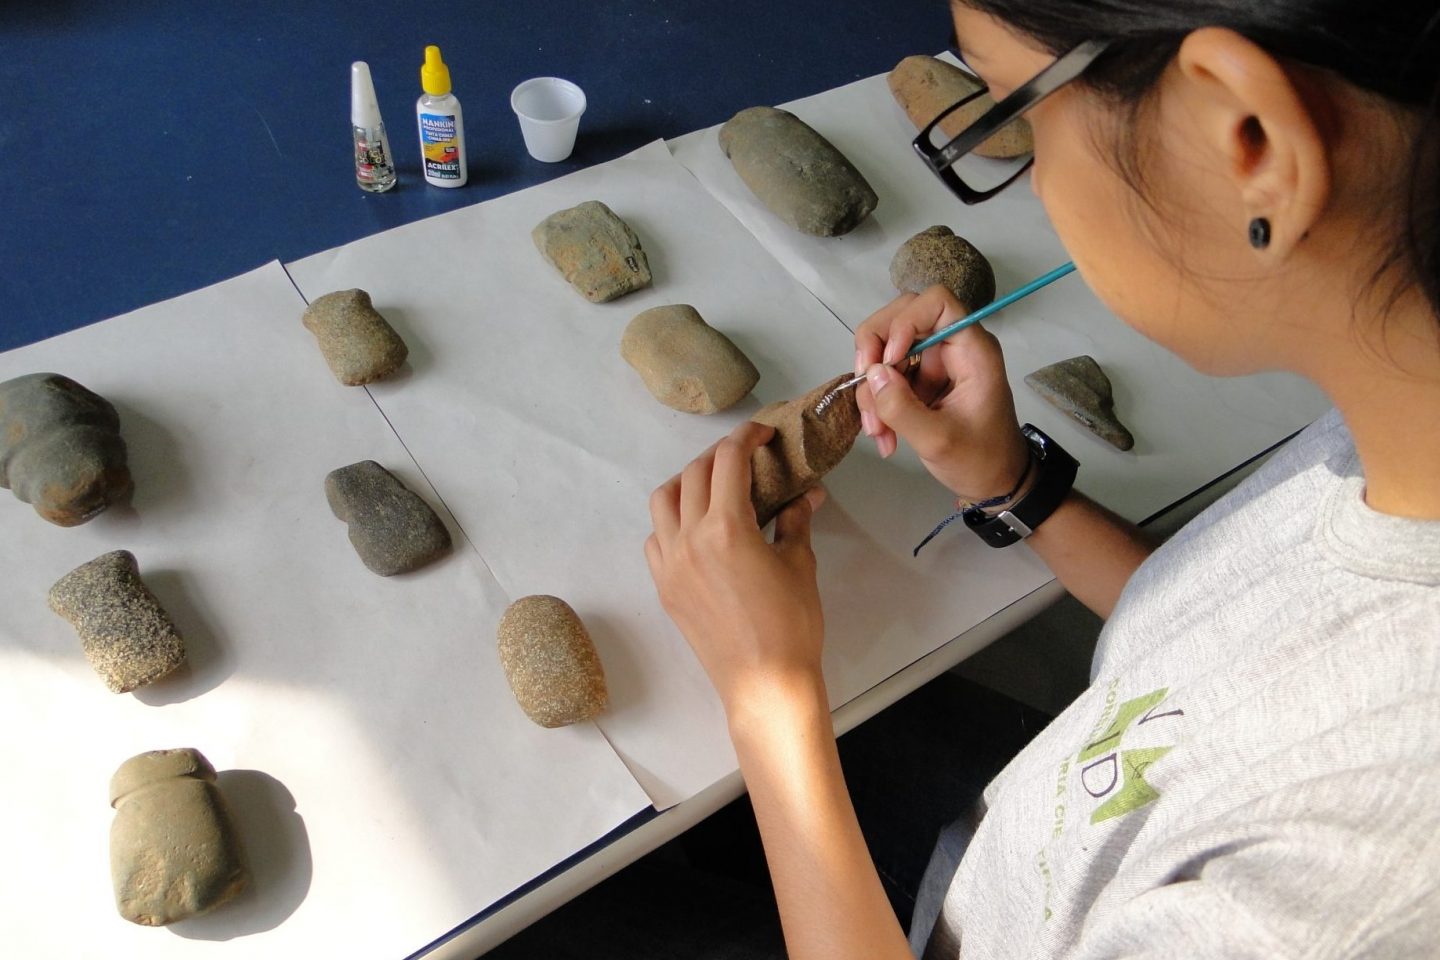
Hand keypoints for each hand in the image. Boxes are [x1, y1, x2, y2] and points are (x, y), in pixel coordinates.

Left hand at [645, 421, 827, 714]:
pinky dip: (671, 521)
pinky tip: (695, 528)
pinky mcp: (664, 587)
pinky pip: (655, 538)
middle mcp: (689, 539)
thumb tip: (807, 494)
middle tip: (745, 457)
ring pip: (662, 501)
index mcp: (726, 527)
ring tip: (713, 486)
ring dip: (686, 482)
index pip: (727, 460)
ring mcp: (670, 564)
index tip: (763, 433)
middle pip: (693, 473)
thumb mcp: (800, 565)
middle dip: (719, 456)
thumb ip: (795, 521)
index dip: (746, 436)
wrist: (764, 683)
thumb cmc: (791, 624)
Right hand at [854, 285, 1029, 501]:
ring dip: (871, 387)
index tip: (890, 360)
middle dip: (874, 350)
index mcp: (972, 349)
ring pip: (885, 348)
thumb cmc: (980, 461)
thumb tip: (872, 375)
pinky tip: (883, 434)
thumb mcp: (939, 441)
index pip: (936, 302)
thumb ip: (902, 408)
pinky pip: (886, 376)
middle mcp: (952, 346)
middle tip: (865, 383)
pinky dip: (876, 402)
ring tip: (877, 431)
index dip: (905, 322)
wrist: (995, 483)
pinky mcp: (919, 381)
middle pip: (901, 317)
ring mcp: (933, 362)